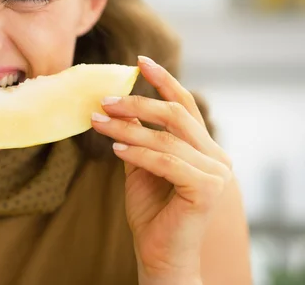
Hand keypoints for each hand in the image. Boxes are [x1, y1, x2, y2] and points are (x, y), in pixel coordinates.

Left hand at [91, 56, 232, 283]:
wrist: (160, 255)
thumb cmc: (152, 211)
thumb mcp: (141, 166)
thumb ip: (138, 139)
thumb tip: (116, 107)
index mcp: (205, 148)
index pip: (185, 106)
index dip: (164, 81)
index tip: (140, 61)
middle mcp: (217, 157)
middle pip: (175, 116)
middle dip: (137, 104)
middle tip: (104, 101)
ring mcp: (216, 173)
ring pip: (165, 138)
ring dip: (127, 128)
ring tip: (98, 122)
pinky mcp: (207, 189)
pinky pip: (165, 161)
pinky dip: (137, 152)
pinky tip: (114, 148)